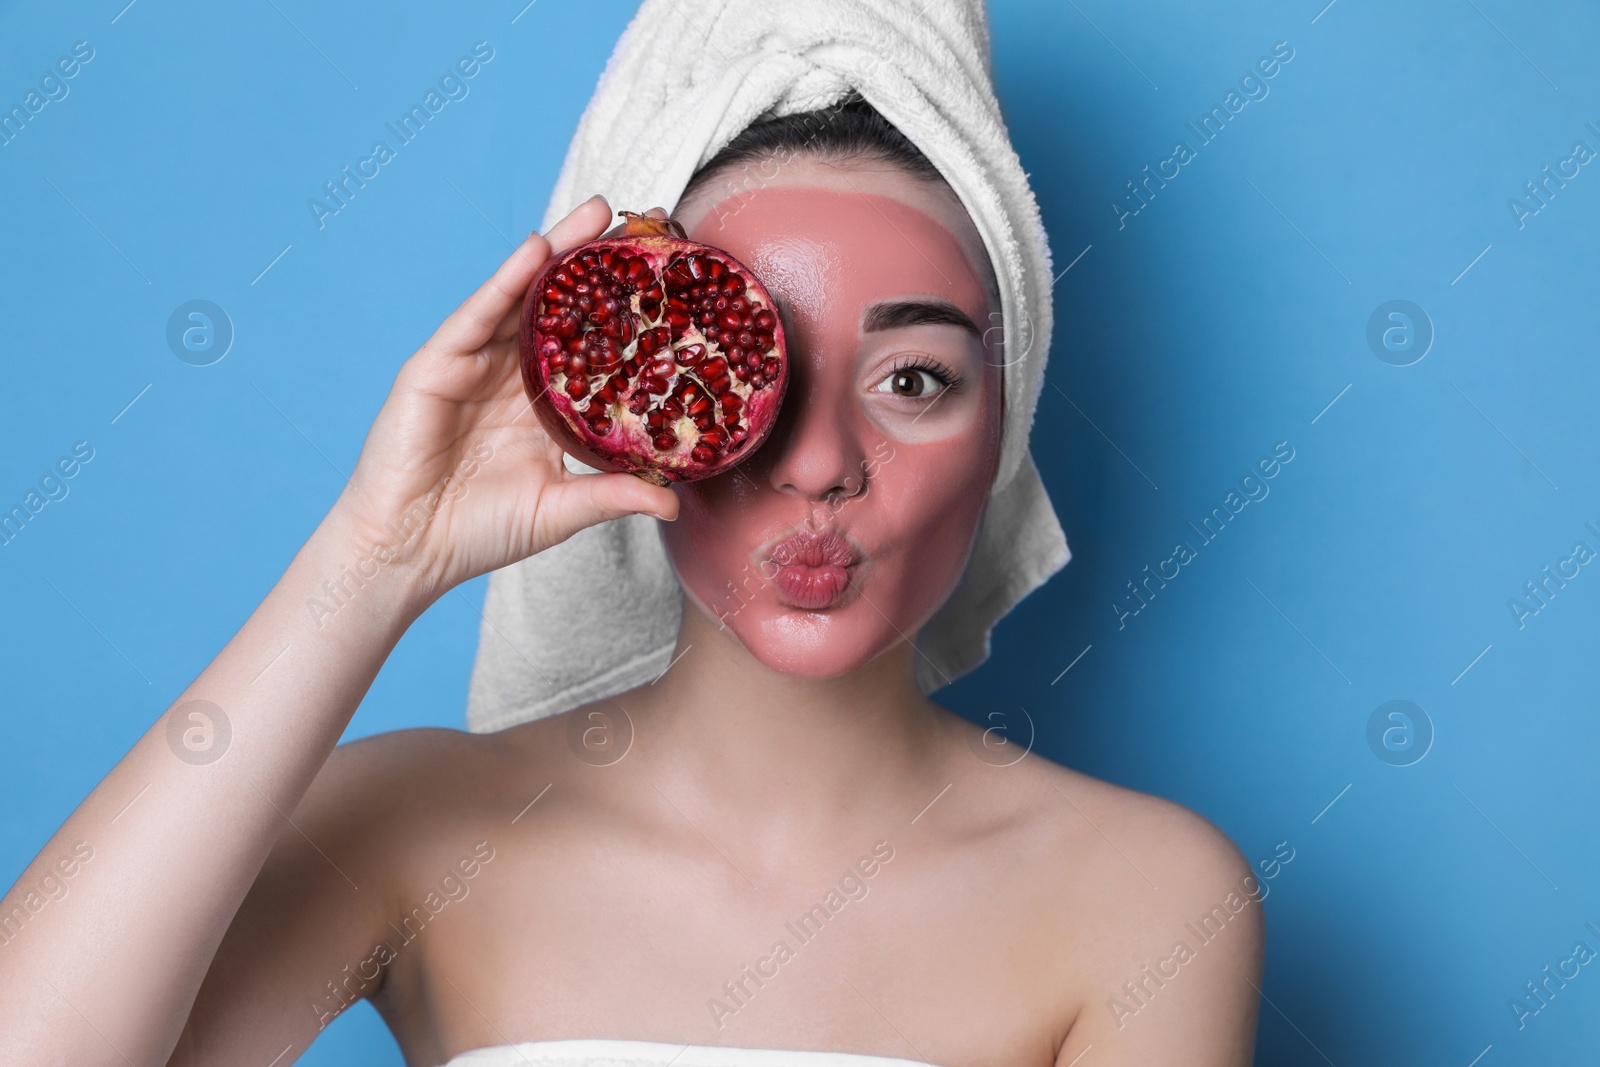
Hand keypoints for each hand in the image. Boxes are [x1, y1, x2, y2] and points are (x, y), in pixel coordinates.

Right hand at [326, 194, 679, 605]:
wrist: (407, 551)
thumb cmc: (479, 531)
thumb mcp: (560, 509)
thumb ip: (613, 496)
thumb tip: (675, 502)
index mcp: (545, 404)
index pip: (593, 346)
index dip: (630, 312)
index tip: (673, 279)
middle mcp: (512, 375)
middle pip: (561, 308)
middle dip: (599, 263)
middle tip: (647, 221)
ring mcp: (474, 364)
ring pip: (522, 298)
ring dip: (559, 251)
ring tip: (599, 212)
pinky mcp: (437, 365)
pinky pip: (477, 316)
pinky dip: (505, 282)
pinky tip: (536, 249)